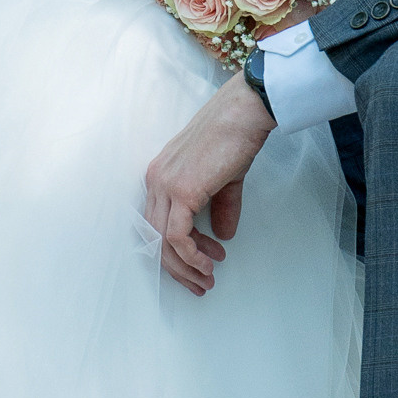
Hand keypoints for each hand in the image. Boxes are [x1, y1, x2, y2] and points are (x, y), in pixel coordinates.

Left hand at [145, 74, 275, 295]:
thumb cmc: (235, 138)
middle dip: (177, 267)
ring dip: (185, 267)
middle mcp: (155, 181)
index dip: (174, 251)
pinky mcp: (181, 191)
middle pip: (153, 238)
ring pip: (162, 241)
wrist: (244, 114)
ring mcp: (165, 185)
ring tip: (208, 279)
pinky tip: (208, 263)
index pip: (155, 224)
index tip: (200, 264)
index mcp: (159, 176)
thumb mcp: (225, 180)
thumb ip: (220, 207)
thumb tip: (223, 236)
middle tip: (200, 283)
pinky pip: (176, 236)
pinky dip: (191, 256)